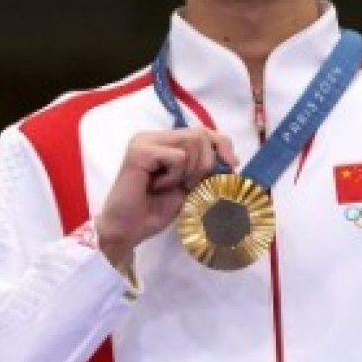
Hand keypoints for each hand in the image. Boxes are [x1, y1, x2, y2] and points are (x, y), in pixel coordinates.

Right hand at [95, 127, 236, 267]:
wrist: (127, 230)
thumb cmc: (154, 211)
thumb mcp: (189, 187)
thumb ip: (204, 170)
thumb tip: (232, 160)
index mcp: (163, 142)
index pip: (202, 131)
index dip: (222, 144)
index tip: (233, 164)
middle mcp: (153, 136)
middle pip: (200, 134)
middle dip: (205, 164)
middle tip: (188, 186)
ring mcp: (144, 141)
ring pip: (192, 141)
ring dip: (189, 171)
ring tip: (169, 186)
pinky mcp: (140, 151)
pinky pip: (177, 157)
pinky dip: (174, 176)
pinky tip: (157, 186)